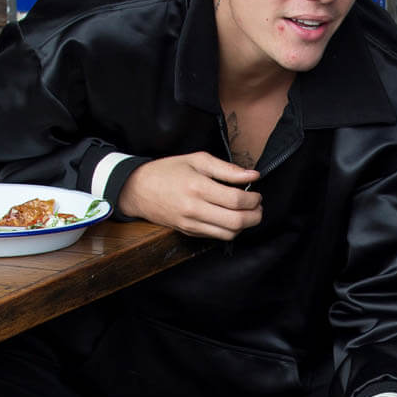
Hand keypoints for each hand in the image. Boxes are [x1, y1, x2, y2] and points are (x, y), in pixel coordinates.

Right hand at [117, 152, 261, 238]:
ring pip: (229, 233)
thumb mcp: (197, 160)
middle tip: (258, 206)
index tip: (257, 193)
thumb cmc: (167, 171)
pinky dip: (230, 230)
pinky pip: (217, 236)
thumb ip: (227, 169)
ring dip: (245, 225)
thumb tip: (253, 175)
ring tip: (248, 213)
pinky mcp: (189, 232)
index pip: (236, 200)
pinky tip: (231, 218)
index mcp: (197, 187)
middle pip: (236, 221)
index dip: (253, 199)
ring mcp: (191, 224)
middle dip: (255, 215)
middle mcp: (194, 209)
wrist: (137, 190)